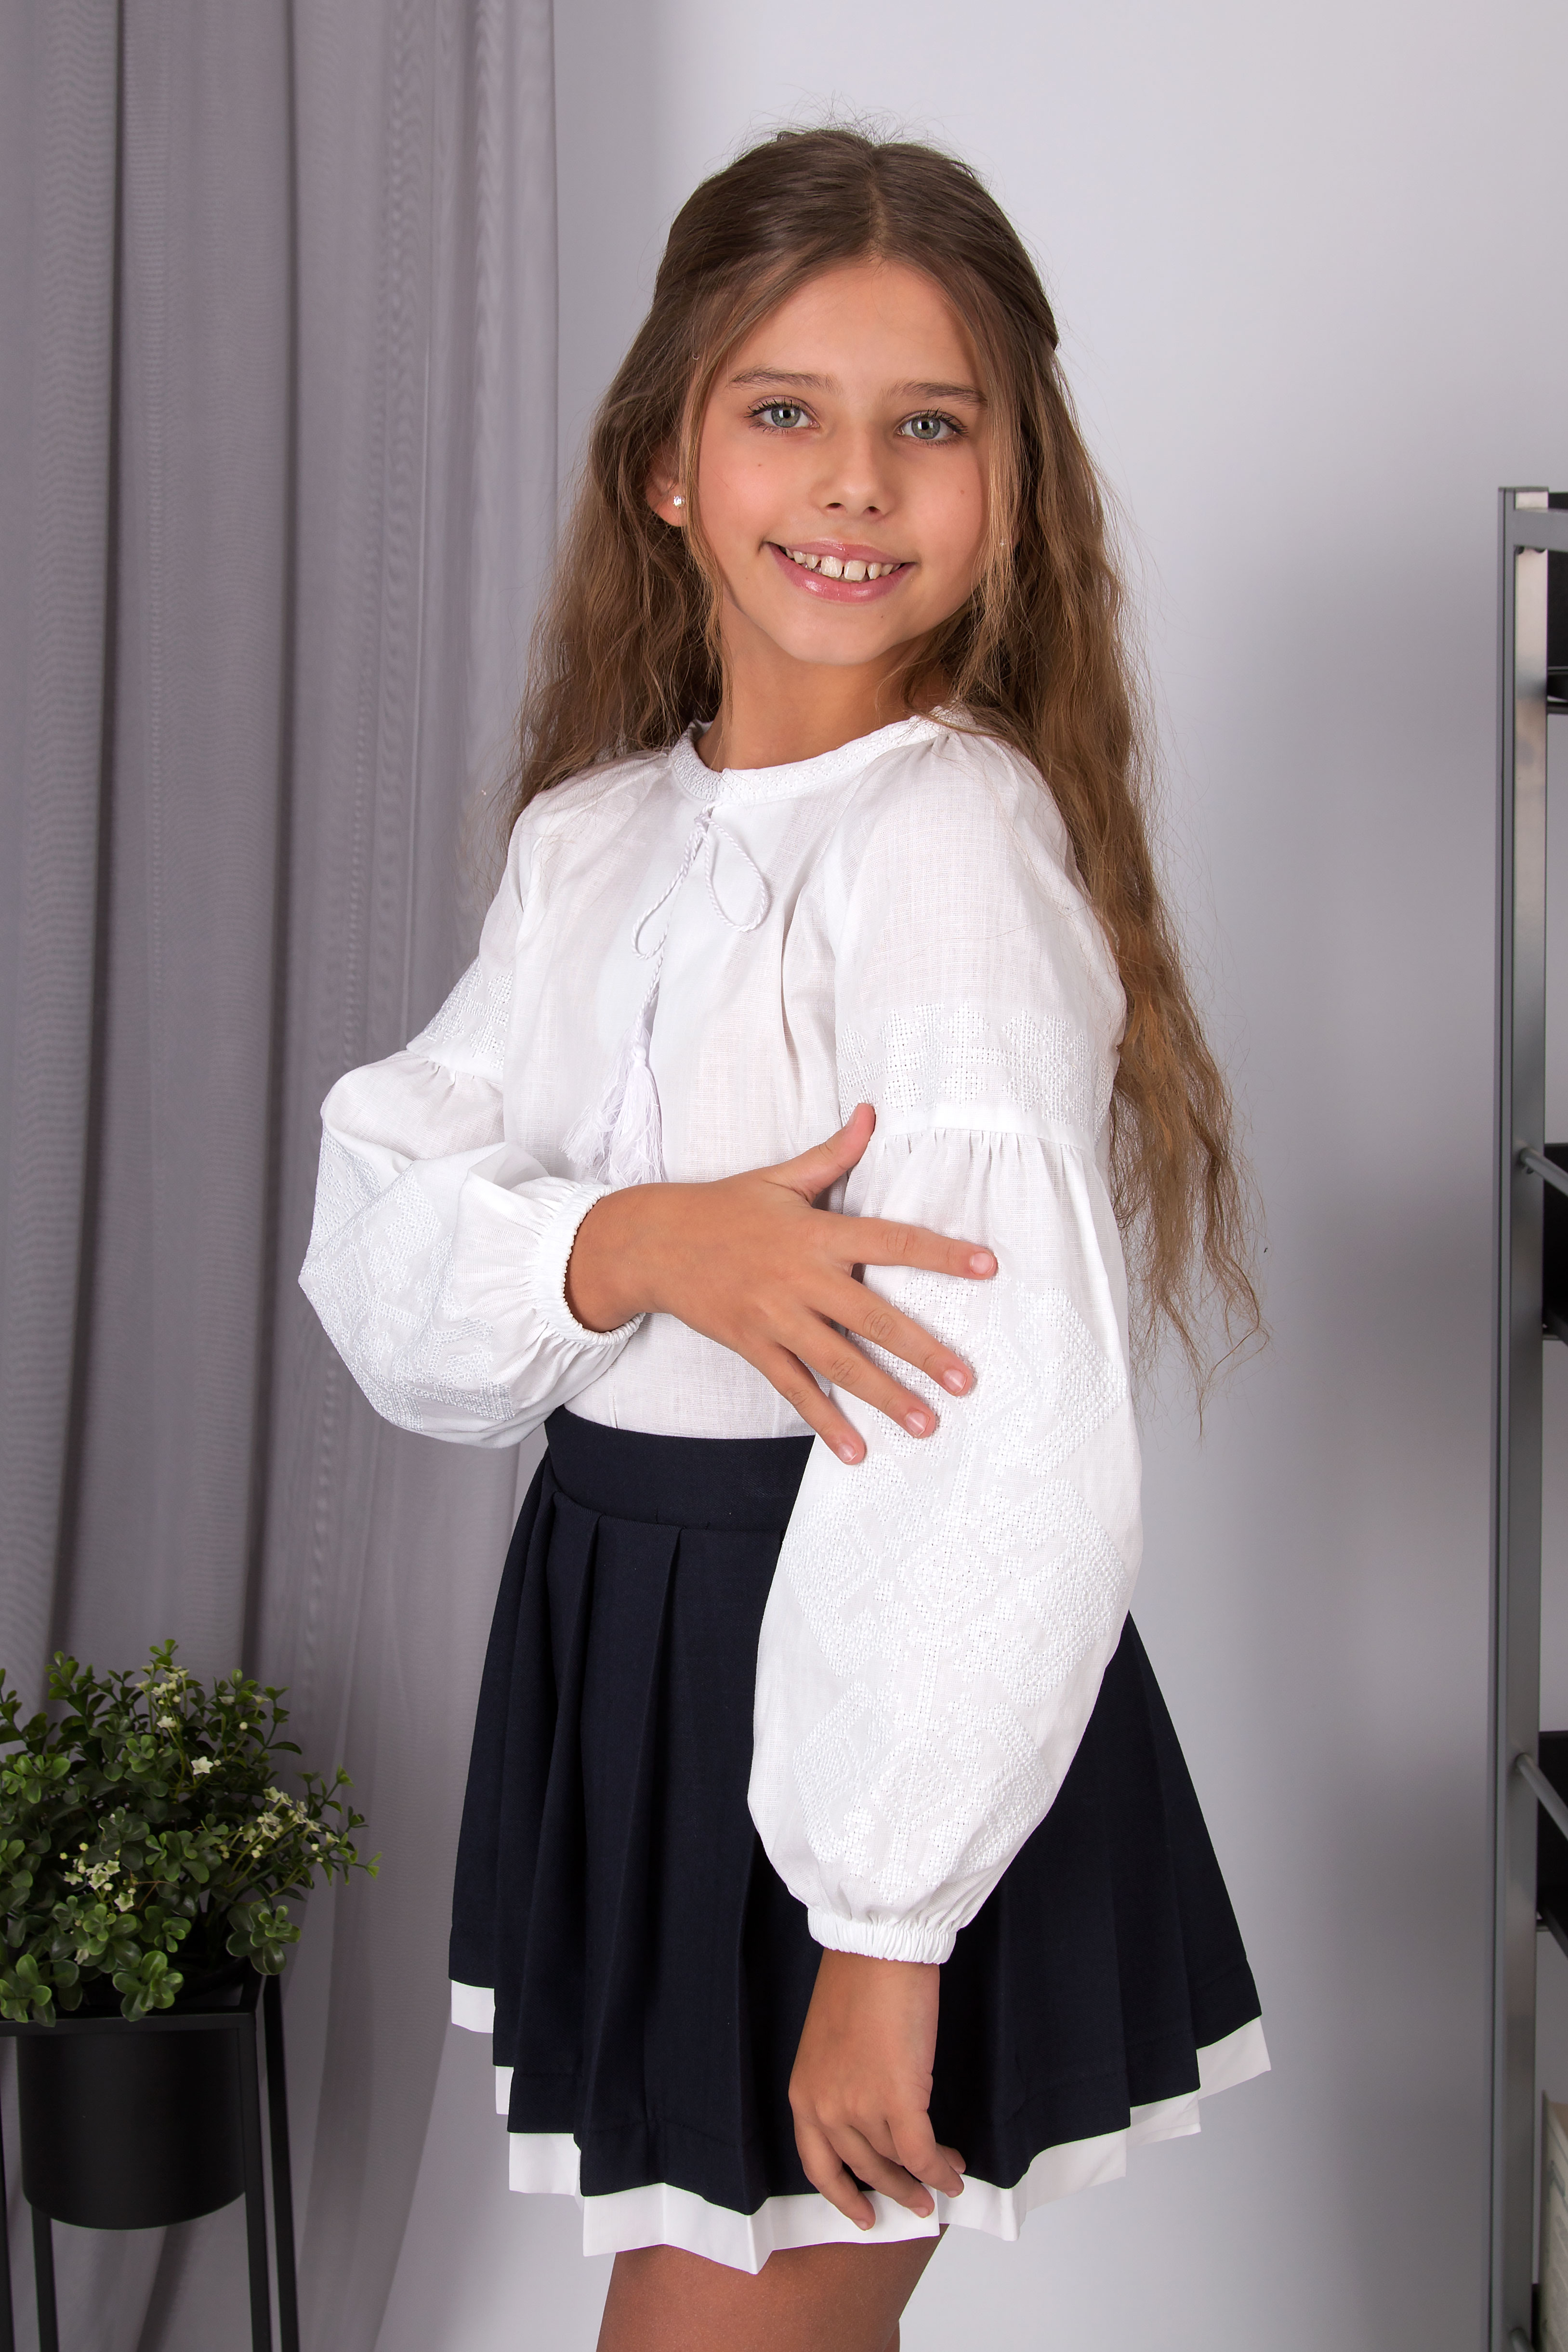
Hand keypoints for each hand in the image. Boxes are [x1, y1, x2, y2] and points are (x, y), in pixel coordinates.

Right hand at [564, 1104, 995, 1461]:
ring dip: (885, 1396)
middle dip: (923, 1351)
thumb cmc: (724, 1208)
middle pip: (873, 1318)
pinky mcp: (753, 1346)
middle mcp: (801, 1278)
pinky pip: (795, 1389)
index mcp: (816, 1232)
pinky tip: (857, 1451)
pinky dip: (825, 1422)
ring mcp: (776, 1317)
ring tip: (926, 1424)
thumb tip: (871, 1111)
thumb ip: (833, 1154)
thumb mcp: (779, 1177)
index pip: (892, 1240)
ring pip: (839, 1362)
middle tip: (966, 1380)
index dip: (940, 1253)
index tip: (987, 1267)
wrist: (653, 1243)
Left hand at [790, 1950, 964, 2227]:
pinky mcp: (898, 2099)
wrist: (877, 1949)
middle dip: (894, 2189)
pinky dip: (941, 2170)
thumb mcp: (832, 2046)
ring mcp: (860, 2106)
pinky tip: (955, 2173)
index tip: (861, 2213)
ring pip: (897, 2161)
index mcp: (804, 2094)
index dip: (842, 2195)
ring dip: (924, 2175)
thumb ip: (844, 2086)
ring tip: (945, 2175)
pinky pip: (922, 2152)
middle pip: (864, 2168)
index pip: (819, 2164)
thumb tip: (877, 2117)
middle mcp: (825, 2108)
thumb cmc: (858, 1983)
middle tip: (917, 2202)